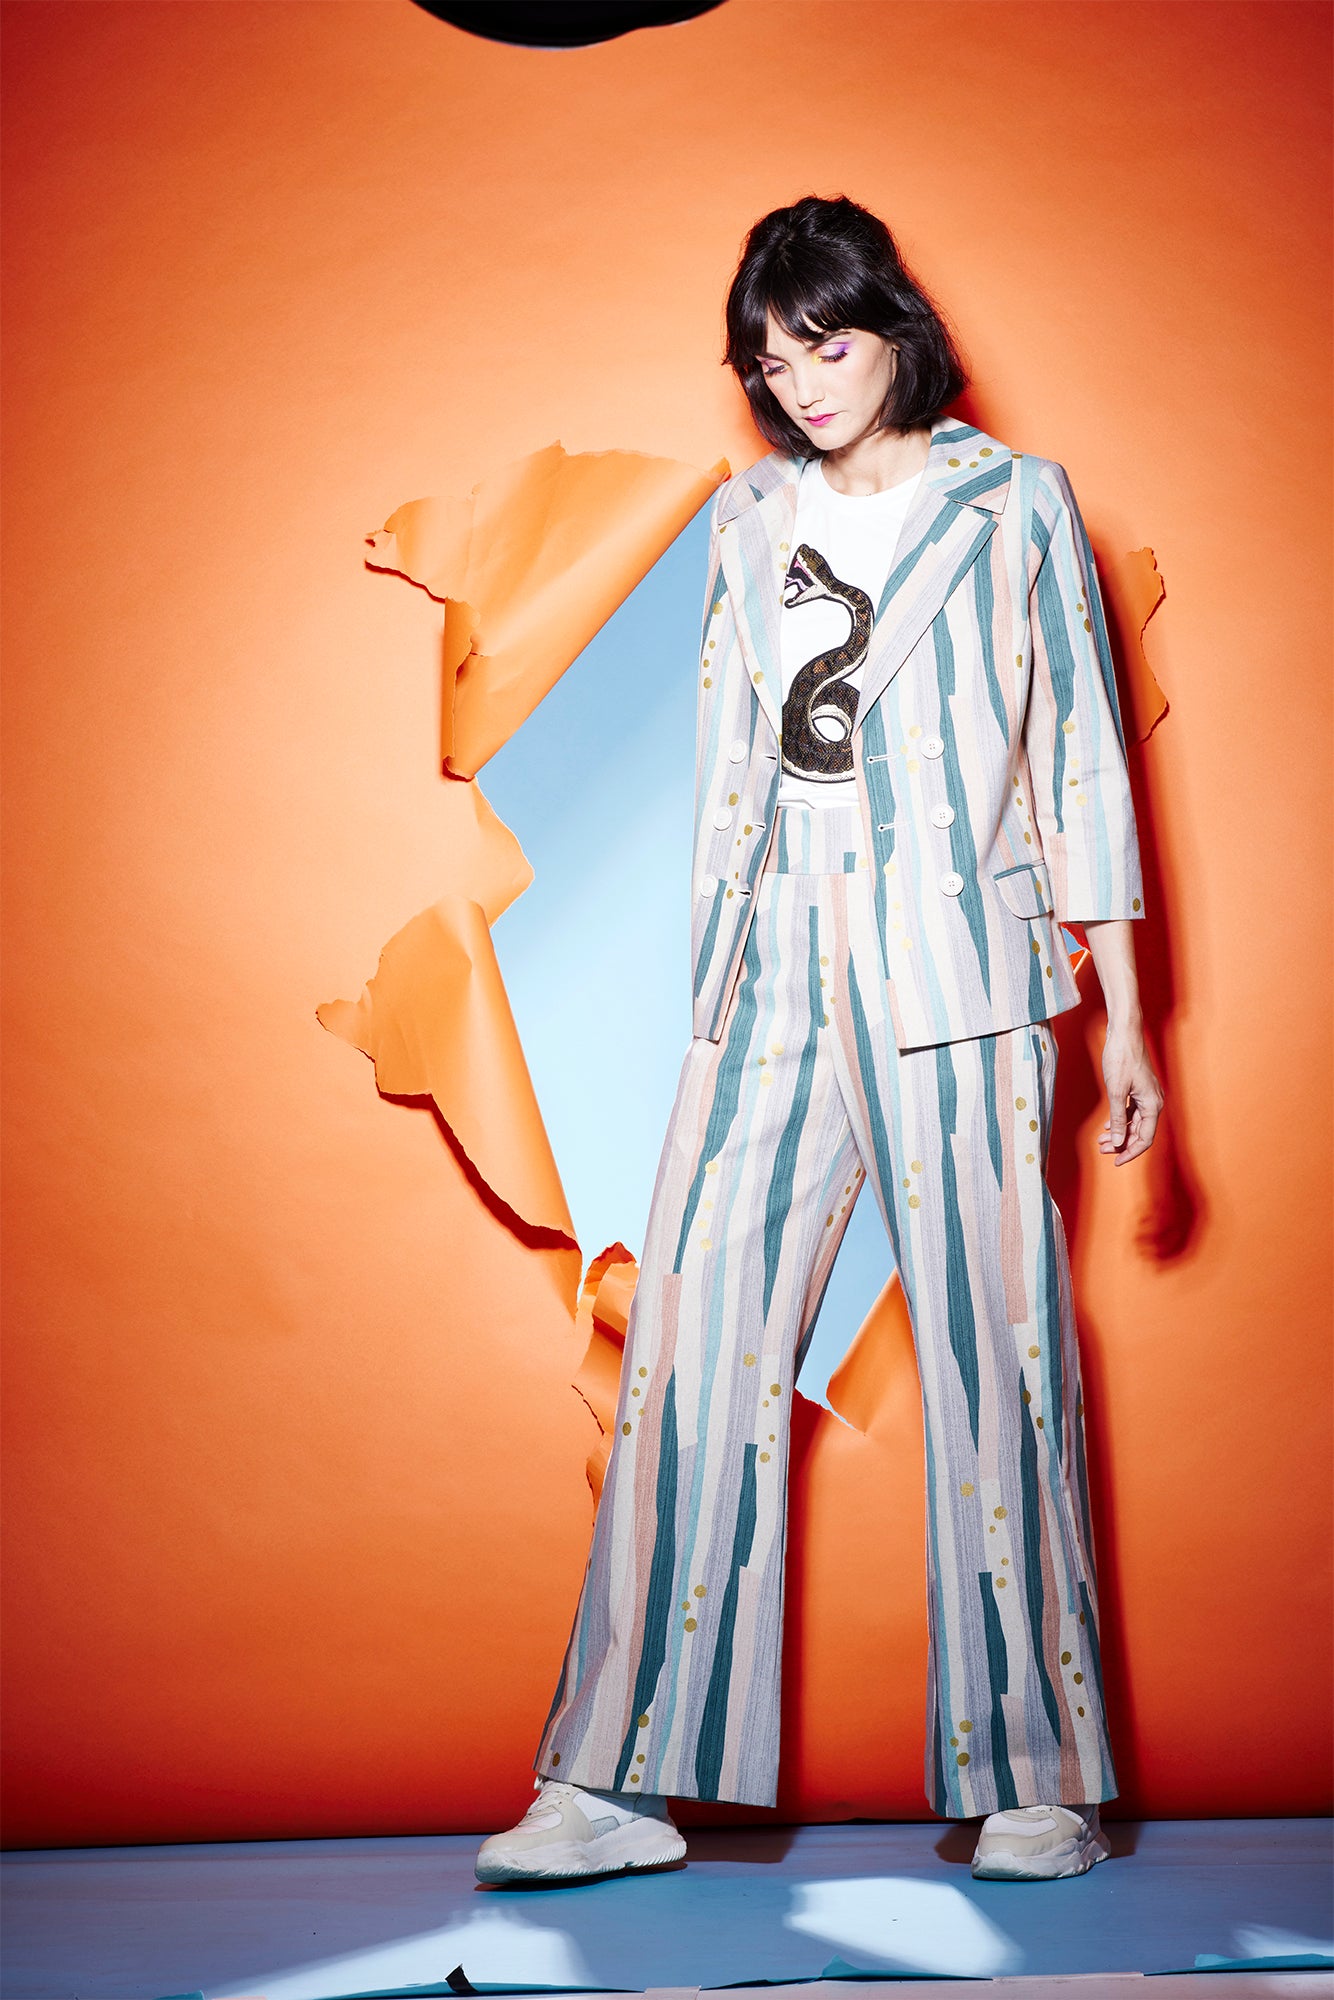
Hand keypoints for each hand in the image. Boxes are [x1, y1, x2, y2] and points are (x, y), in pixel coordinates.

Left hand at [1098, 1029, 1163, 1164]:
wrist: (1124, 1033)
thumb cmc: (1121, 1059)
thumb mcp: (1116, 1092)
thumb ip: (1119, 1119)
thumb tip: (1119, 1143)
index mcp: (1153, 1105)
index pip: (1144, 1139)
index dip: (1130, 1153)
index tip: (1115, 1162)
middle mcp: (1154, 1102)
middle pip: (1139, 1132)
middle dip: (1121, 1144)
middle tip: (1101, 1149)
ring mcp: (1147, 1095)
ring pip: (1134, 1122)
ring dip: (1119, 1133)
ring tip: (1101, 1141)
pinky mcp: (1139, 1089)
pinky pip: (1132, 1111)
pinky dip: (1120, 1120)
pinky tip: (1108, 1126)